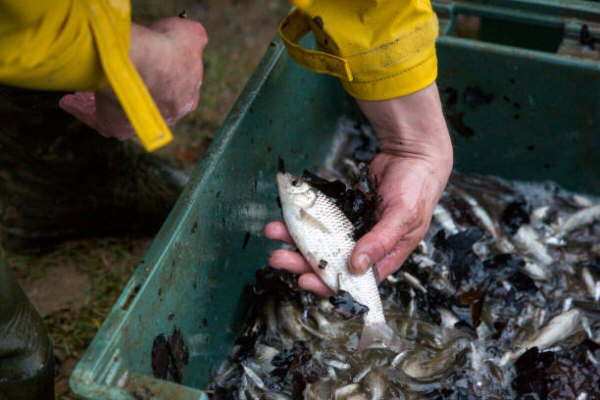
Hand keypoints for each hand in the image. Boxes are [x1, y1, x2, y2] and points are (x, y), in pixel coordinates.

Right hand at [59, 18, 207, 139]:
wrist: (143, 61)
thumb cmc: (168, 48)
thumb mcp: (191, 35)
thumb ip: (194, 39)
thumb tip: (193, 38)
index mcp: (187, 99)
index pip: (176, 92)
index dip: (162, 78)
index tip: (150, 67)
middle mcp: (166, 118)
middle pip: (148, 104)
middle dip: (136, 92)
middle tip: (121, 78)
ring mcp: (142, 125)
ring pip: (122, 114)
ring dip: (109, 101)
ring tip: (91, 89)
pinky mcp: (118, 128)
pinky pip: (99, 121)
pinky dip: (85, 111)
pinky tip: (73, 101)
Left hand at [265, 83, 452, 295]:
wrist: (412, 154)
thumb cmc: (417, 187)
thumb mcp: (404, 216)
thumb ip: (381, 241)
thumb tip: (356, 266)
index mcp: (383, 257)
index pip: (352, 281)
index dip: (327, 283)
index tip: (304, 279)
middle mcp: (365, 246)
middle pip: (329, 262)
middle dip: (301, 261)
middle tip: (277, 256)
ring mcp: (351, 228)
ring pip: (319, 240)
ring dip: (296, 238)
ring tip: (274, 231)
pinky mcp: (342, 211)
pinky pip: (319, 218)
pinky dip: (304, 217)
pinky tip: (286, 215)